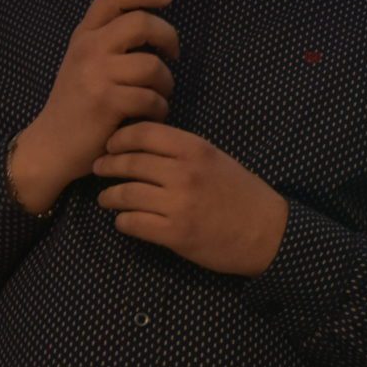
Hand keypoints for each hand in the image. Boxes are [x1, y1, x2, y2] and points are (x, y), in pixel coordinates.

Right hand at [6, 0, 175, 213]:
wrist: (50, 146)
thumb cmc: (75, 105)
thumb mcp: (83, 63)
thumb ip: (108, 41)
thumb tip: (151, 25)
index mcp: (84, 35)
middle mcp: (88, 48)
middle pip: (142, 22)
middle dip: (169, 37)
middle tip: (173, 54)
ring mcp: (96, 74)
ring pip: (152, 65)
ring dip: (166, 83)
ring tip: (158, 96)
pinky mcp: (106, 102)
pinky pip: (151, 98)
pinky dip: (159, 109)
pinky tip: (150, 115)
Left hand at [92, 123, 288, 276]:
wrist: (267, 232)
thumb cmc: (241, 192)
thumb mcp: (215, 159)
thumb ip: (182, 151)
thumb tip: (142, 146)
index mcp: (195, 149)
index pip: (144, 133)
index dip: (120, 138)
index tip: (111, 145)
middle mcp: (184, 173)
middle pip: (130, 162)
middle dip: (107, 165)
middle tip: (99, 168)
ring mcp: (178, 204)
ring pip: (126, 194)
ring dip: (109, 196)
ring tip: (106, 198)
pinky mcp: (175, 233)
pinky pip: (134, 223)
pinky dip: (123, 221)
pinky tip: (124, 221)